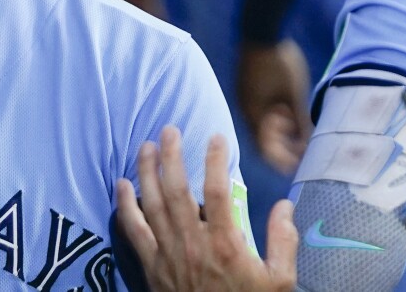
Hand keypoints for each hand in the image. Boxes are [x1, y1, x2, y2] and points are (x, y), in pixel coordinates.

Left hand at [116, 127, 296, 291]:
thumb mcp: (278, 280)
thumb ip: (282, 241)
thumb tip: (285, 205)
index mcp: (225, 244)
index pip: (217, 191)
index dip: (216, 161)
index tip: (217, 138)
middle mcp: (192, 243)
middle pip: (177, 190)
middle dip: (171, 156)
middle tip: (169, 129)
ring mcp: (168, 253)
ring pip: (152, 204)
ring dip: (147, 172)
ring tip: (146, 146)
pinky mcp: (151, 265)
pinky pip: (133, 230)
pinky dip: (124, 206)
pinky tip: (121, 184)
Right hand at [238, 41, 311, 173]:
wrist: (262, 30)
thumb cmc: (280, 62)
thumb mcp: (295, 94)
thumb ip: (301, 120)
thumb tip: (310, 143)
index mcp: (254, 113)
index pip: (266, 149)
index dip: (283, 160)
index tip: (301, 167)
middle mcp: (247, 109)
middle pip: (263, 140)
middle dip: (284, 149)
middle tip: (306, 152)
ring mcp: (247, 99)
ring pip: (263, 126)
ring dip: (281, 134)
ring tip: (302, 134)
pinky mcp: (250, 90)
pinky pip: (262, 113)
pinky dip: (276, 120)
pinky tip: (291, 116)